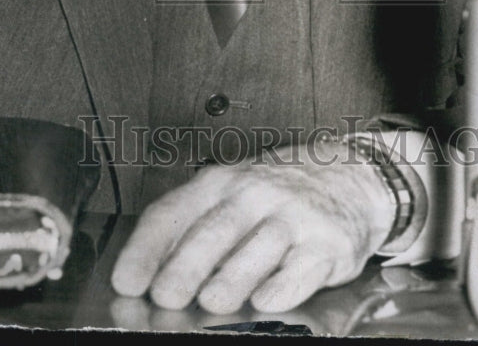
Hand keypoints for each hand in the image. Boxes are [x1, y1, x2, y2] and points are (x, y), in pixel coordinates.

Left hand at [110, 140, 394, 313]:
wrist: (350, 177)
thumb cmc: (279, 193)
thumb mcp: (232, 193)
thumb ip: (192, 225)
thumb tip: (146, 272)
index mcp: (222, 182)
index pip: (175, 211)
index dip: (146, 249)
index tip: (127, 282)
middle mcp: (256, 194)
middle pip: (213, 232)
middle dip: (184, 268)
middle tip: (165, 298)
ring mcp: (293, 218)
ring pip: (255, 252)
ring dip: (228, 282)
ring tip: (210, 301)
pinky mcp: (327, 244)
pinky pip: (298, 272)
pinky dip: (278, 290)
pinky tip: (262, 301)